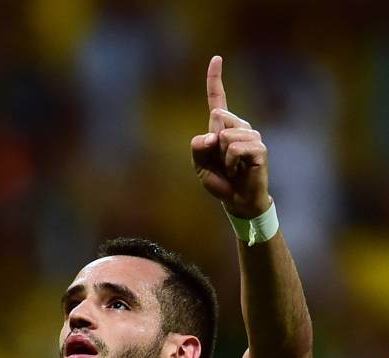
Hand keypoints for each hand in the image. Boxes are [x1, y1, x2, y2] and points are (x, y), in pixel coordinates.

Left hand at [191, 56, 270, 218]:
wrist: (237, 199)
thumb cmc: (219, 180)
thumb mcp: (199, 164)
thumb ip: (198, 147)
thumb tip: (214, 134)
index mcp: (221, 127)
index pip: (217, 99)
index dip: (215, 78)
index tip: (216, 57)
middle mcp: (239, 126)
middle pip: (217, 119)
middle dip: (211, 145)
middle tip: (222, 162)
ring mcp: (251, 135)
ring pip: (225, 136)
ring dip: (222, 157)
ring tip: (232, 168)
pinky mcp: (259, 148)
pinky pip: (235, 148)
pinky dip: (231, 162)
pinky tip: (239, 170)